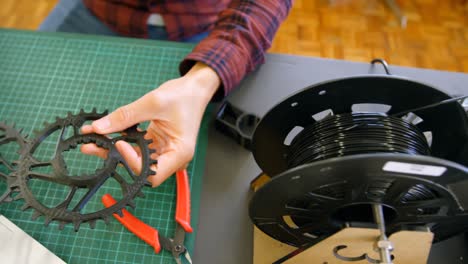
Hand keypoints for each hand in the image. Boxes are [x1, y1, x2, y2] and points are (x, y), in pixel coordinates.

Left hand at [81, 62, 219, 186]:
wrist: (194, 88)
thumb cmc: (184, 96)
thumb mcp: (154, 102)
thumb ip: (125, 116)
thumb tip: (99, 127)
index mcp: (179, 152)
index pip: (152, 172)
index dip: (133, 163)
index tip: (118, 144)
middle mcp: (172, 156)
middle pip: (141, 168)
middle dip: (116, 158)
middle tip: (93, 145)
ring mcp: (163, 151)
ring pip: (135, 159)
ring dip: (114, 151)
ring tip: (92, 141)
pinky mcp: (156, 144)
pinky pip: (136, 148)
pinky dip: (120, 142)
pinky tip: (105, 135)